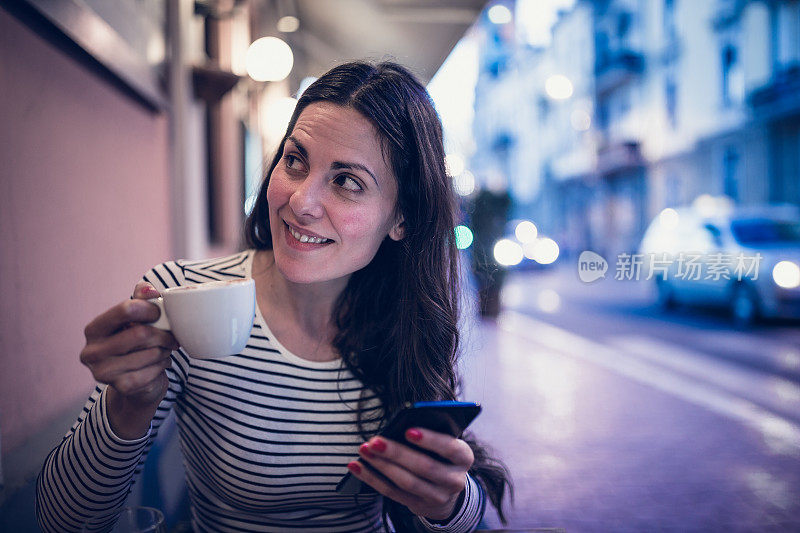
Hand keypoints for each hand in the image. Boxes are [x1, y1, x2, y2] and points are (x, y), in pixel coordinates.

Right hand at [79, 281, 178, 438]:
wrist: (136, 382)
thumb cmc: (136, 343)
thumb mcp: (137, 318)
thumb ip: (142, 298)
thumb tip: (149, 290)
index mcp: (94, 329)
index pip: (126, 310)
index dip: (150, 309)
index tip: (160, 313)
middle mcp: (92, 352)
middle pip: (141, 333)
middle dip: (163, 334)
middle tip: (171, 337)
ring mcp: (104, 372)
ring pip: (151, 353)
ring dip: (165, 350)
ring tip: (164, 350)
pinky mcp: (121, 387)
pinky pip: (153, 371)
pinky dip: (163, 365)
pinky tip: (160, 364)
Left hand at [349, 428, 473, 520]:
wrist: (445, 490)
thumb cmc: (440, 455)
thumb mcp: (443, 443)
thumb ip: (429, 433)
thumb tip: (400, 424)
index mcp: (463, 457)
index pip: (449, 448)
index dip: (430, 440)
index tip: (408, 430)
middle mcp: (454, 480)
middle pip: (424, 467)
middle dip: (397, 453)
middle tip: (375, 440)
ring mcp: (437, 496)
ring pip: (406, 482)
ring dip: (381, 465)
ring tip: (364, 450)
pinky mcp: (418, 505)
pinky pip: (392, 492)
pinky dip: (371, 478)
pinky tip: (357, 466)